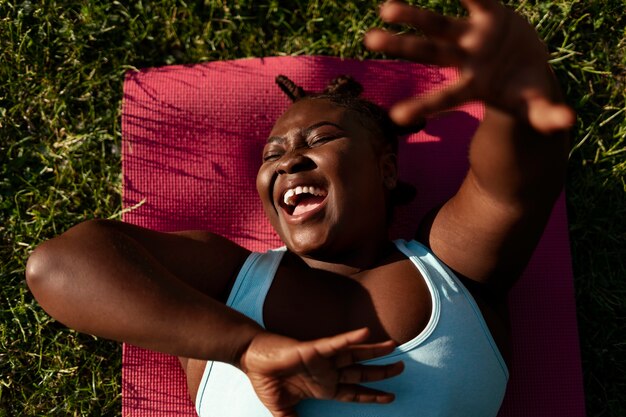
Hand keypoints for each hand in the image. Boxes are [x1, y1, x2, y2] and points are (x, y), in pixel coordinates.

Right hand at [239, 327, 403, 416]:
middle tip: (402, 368)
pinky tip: (366, 332)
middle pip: (361, 372)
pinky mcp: (313, 349)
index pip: (354, 392)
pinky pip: (336, 343)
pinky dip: (351, 338)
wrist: (251, 360)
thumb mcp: (283, 410)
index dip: (371, 395)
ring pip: (354, 354)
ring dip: (374, 351)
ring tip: (394, 346)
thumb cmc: (266, 381)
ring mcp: (322, 359)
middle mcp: (327, 372)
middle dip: (382, 371)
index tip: (390, 396)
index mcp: (323, 387)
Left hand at [365, 0, 574, 133]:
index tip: (395, 117)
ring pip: (437, 24)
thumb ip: (546, 115)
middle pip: (429, 53)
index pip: (445, 98)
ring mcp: (471, 35)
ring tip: (385, 7)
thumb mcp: (536, 107)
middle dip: (402, 47)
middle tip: (370, 40)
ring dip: (413, 14)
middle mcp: (464, 60)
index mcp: (474, 87)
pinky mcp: (487, 12)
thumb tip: (566, 121)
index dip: (424, 106)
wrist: (524, 67)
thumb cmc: (524, 93)